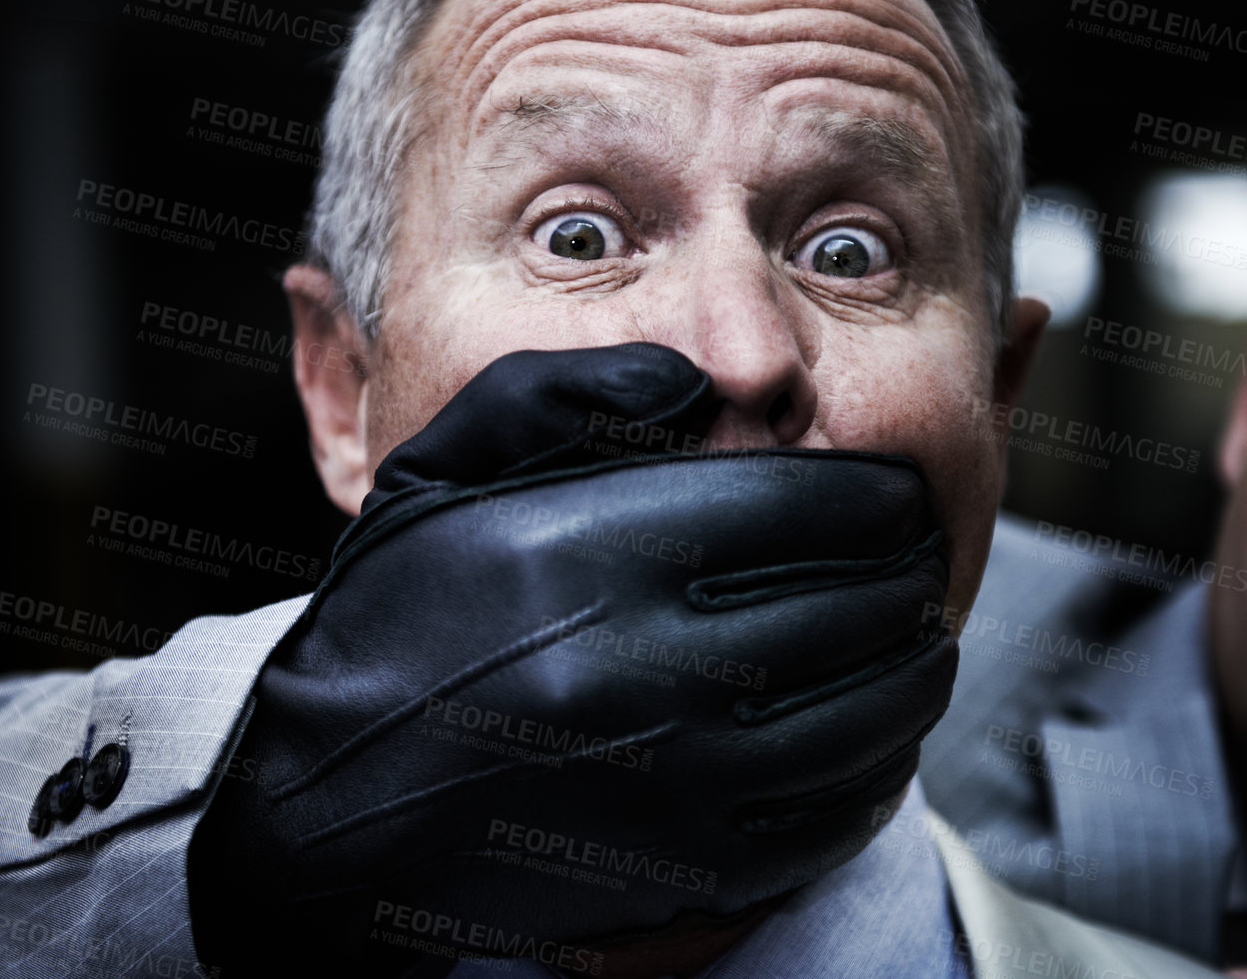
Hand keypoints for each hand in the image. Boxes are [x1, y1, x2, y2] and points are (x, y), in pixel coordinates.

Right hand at [191, 343, 955, 976]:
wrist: (331, 791)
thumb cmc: (398, 610)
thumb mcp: (449, 460)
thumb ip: (575, 390)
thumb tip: (705, 382)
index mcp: (601, 550)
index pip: (814, 507)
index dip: (879, 495)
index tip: (890, 492)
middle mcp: (649, 666)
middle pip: (858, 608)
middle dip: (907, 574)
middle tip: (913, 559)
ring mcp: (674, 779)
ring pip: (867, 716)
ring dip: (914, 668)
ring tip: (915, 639)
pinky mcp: (679, 865)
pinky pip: (829, 816)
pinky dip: (877, 769)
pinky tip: (874, 736)